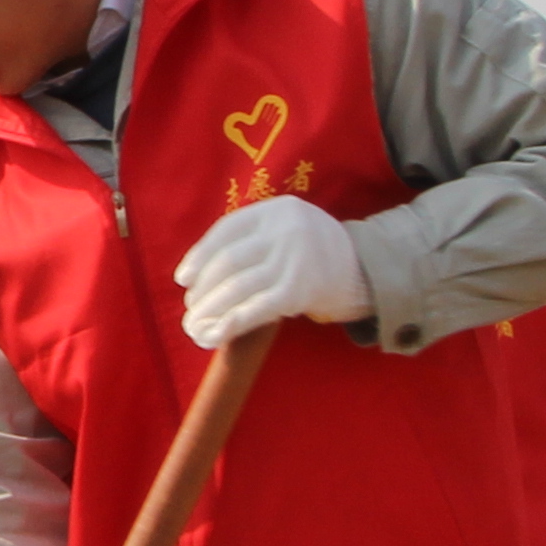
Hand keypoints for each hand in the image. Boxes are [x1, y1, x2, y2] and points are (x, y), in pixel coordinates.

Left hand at [173, 194, 363, 348]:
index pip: (226, 231)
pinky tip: (214, 335)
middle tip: (191, 308)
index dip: (199, 256)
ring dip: (210, 310)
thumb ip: (251, 238)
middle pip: (228, 262)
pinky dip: (231, 324)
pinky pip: (256, 310)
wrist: (362, 270)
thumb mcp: (286, 227)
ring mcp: (293, 261)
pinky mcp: (299, 292)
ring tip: (195, 325)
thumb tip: (195, 273)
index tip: (183, 278)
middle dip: (203, 289)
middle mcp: (284, 231)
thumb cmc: (311, 250)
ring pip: (237, 288)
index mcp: (277, 209)